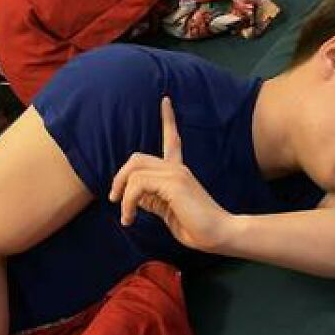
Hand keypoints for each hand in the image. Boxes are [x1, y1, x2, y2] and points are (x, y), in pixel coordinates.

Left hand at [108, 96, 234, 252]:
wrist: (220, 234)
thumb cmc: (197, 228)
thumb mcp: (168, 212)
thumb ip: (153, 201)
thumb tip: (134, 197)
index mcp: (179, 172)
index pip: (172, 139)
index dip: (168, 119)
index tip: (166, 100)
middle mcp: (177, 168)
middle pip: (137, 158)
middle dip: (120, 177)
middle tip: (115, 198)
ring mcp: (176, 174)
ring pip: (134, 171)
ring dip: (122, 195)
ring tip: (126, 216)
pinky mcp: (174, 184)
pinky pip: (137, 184)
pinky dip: (128, 202)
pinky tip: (130, 217)